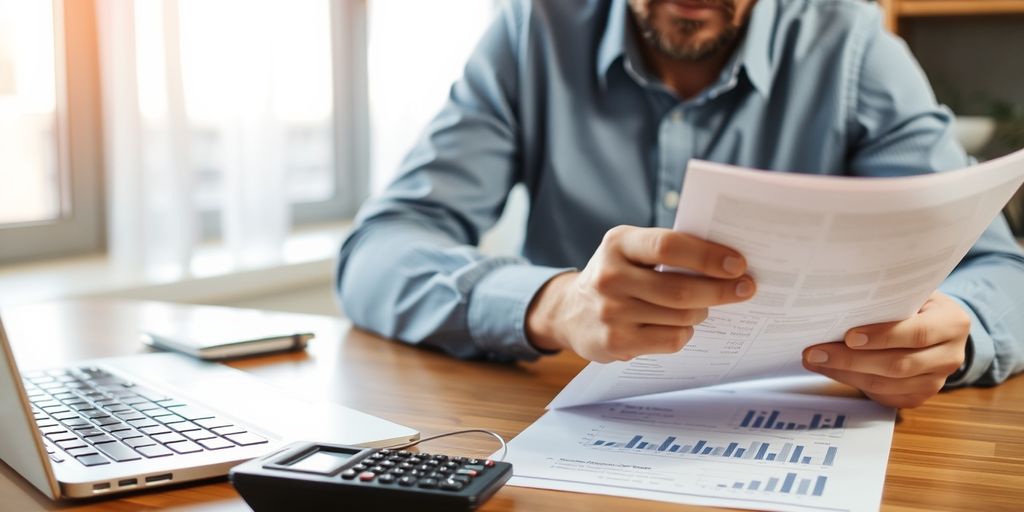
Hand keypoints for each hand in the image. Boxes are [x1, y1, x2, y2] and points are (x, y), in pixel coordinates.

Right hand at [526, 225, 754, 362]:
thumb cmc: (617, 275)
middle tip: (745, 289)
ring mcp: (611, 312)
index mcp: (618, 243)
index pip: (669, 246)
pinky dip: (684, 333)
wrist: (570, 312)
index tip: (739, 264)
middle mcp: (610, 276)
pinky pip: (671, 339)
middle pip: (681, 289)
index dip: (708, 256)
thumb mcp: (630, 250)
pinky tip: (679, 326)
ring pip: (681, 317)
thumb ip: (667, 250)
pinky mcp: (615, 343)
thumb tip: (727, 262)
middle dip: (720, 290)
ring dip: (702, 312)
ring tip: (702, 307)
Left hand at [802, 291, 969, 407]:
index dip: (882, 336)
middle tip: (815, 352)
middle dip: (851, 360)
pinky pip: (882, 396)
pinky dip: (852, 384)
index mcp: (952, 323)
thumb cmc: (916, 304)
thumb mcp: (913, 293)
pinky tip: (830, 371)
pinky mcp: (918, 397)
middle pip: (898, 365)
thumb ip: (889, 297)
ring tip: (815, 361)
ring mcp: (935, 382)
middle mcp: (950, 357)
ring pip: (886, 385)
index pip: (918, 333)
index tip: (848, 336)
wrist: (936, 329)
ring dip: (845, 374)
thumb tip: (843, 301)